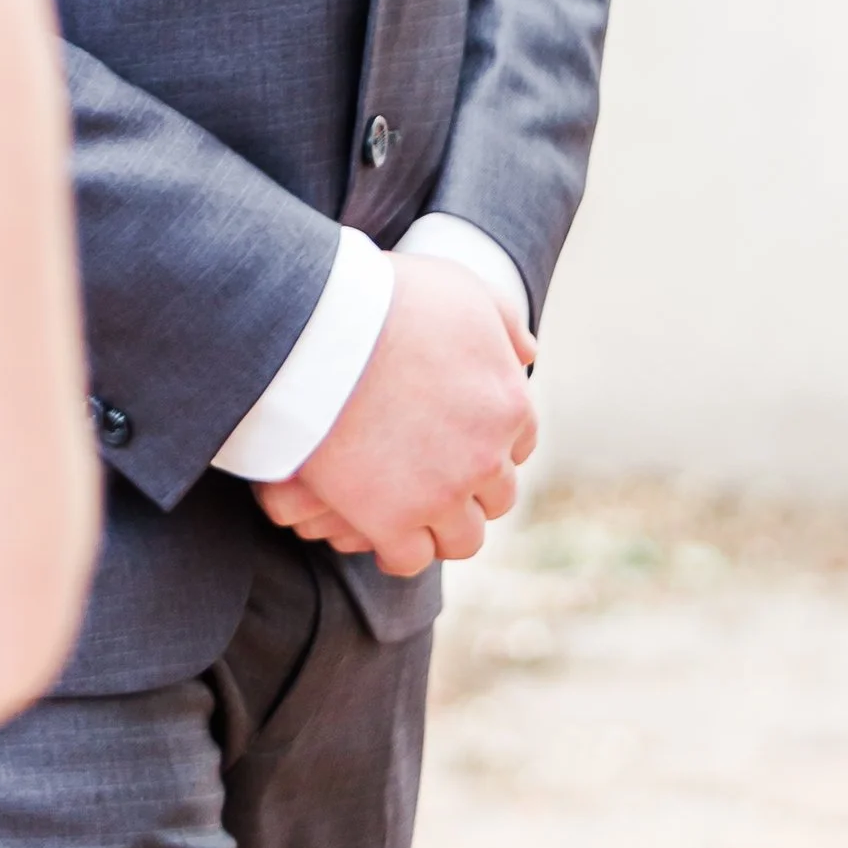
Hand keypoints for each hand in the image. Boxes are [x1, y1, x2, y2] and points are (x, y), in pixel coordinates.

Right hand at [254, 254, 536, 575]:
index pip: (520, 442)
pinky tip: (382, 534)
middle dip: (473, 486)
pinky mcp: (389, 521)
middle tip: (436, 471)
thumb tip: (528, 355)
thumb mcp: (460, 289)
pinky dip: (400, 551)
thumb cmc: (386, 298)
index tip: (462, 433)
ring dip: (444, 526)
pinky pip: (409, 558)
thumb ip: (502, 321)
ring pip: (462, 538)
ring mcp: (439, 494)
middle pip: (497, 495)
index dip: (491, 438)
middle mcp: (485, 457)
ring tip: (415, 510)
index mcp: (509, 404)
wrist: (320, 327)